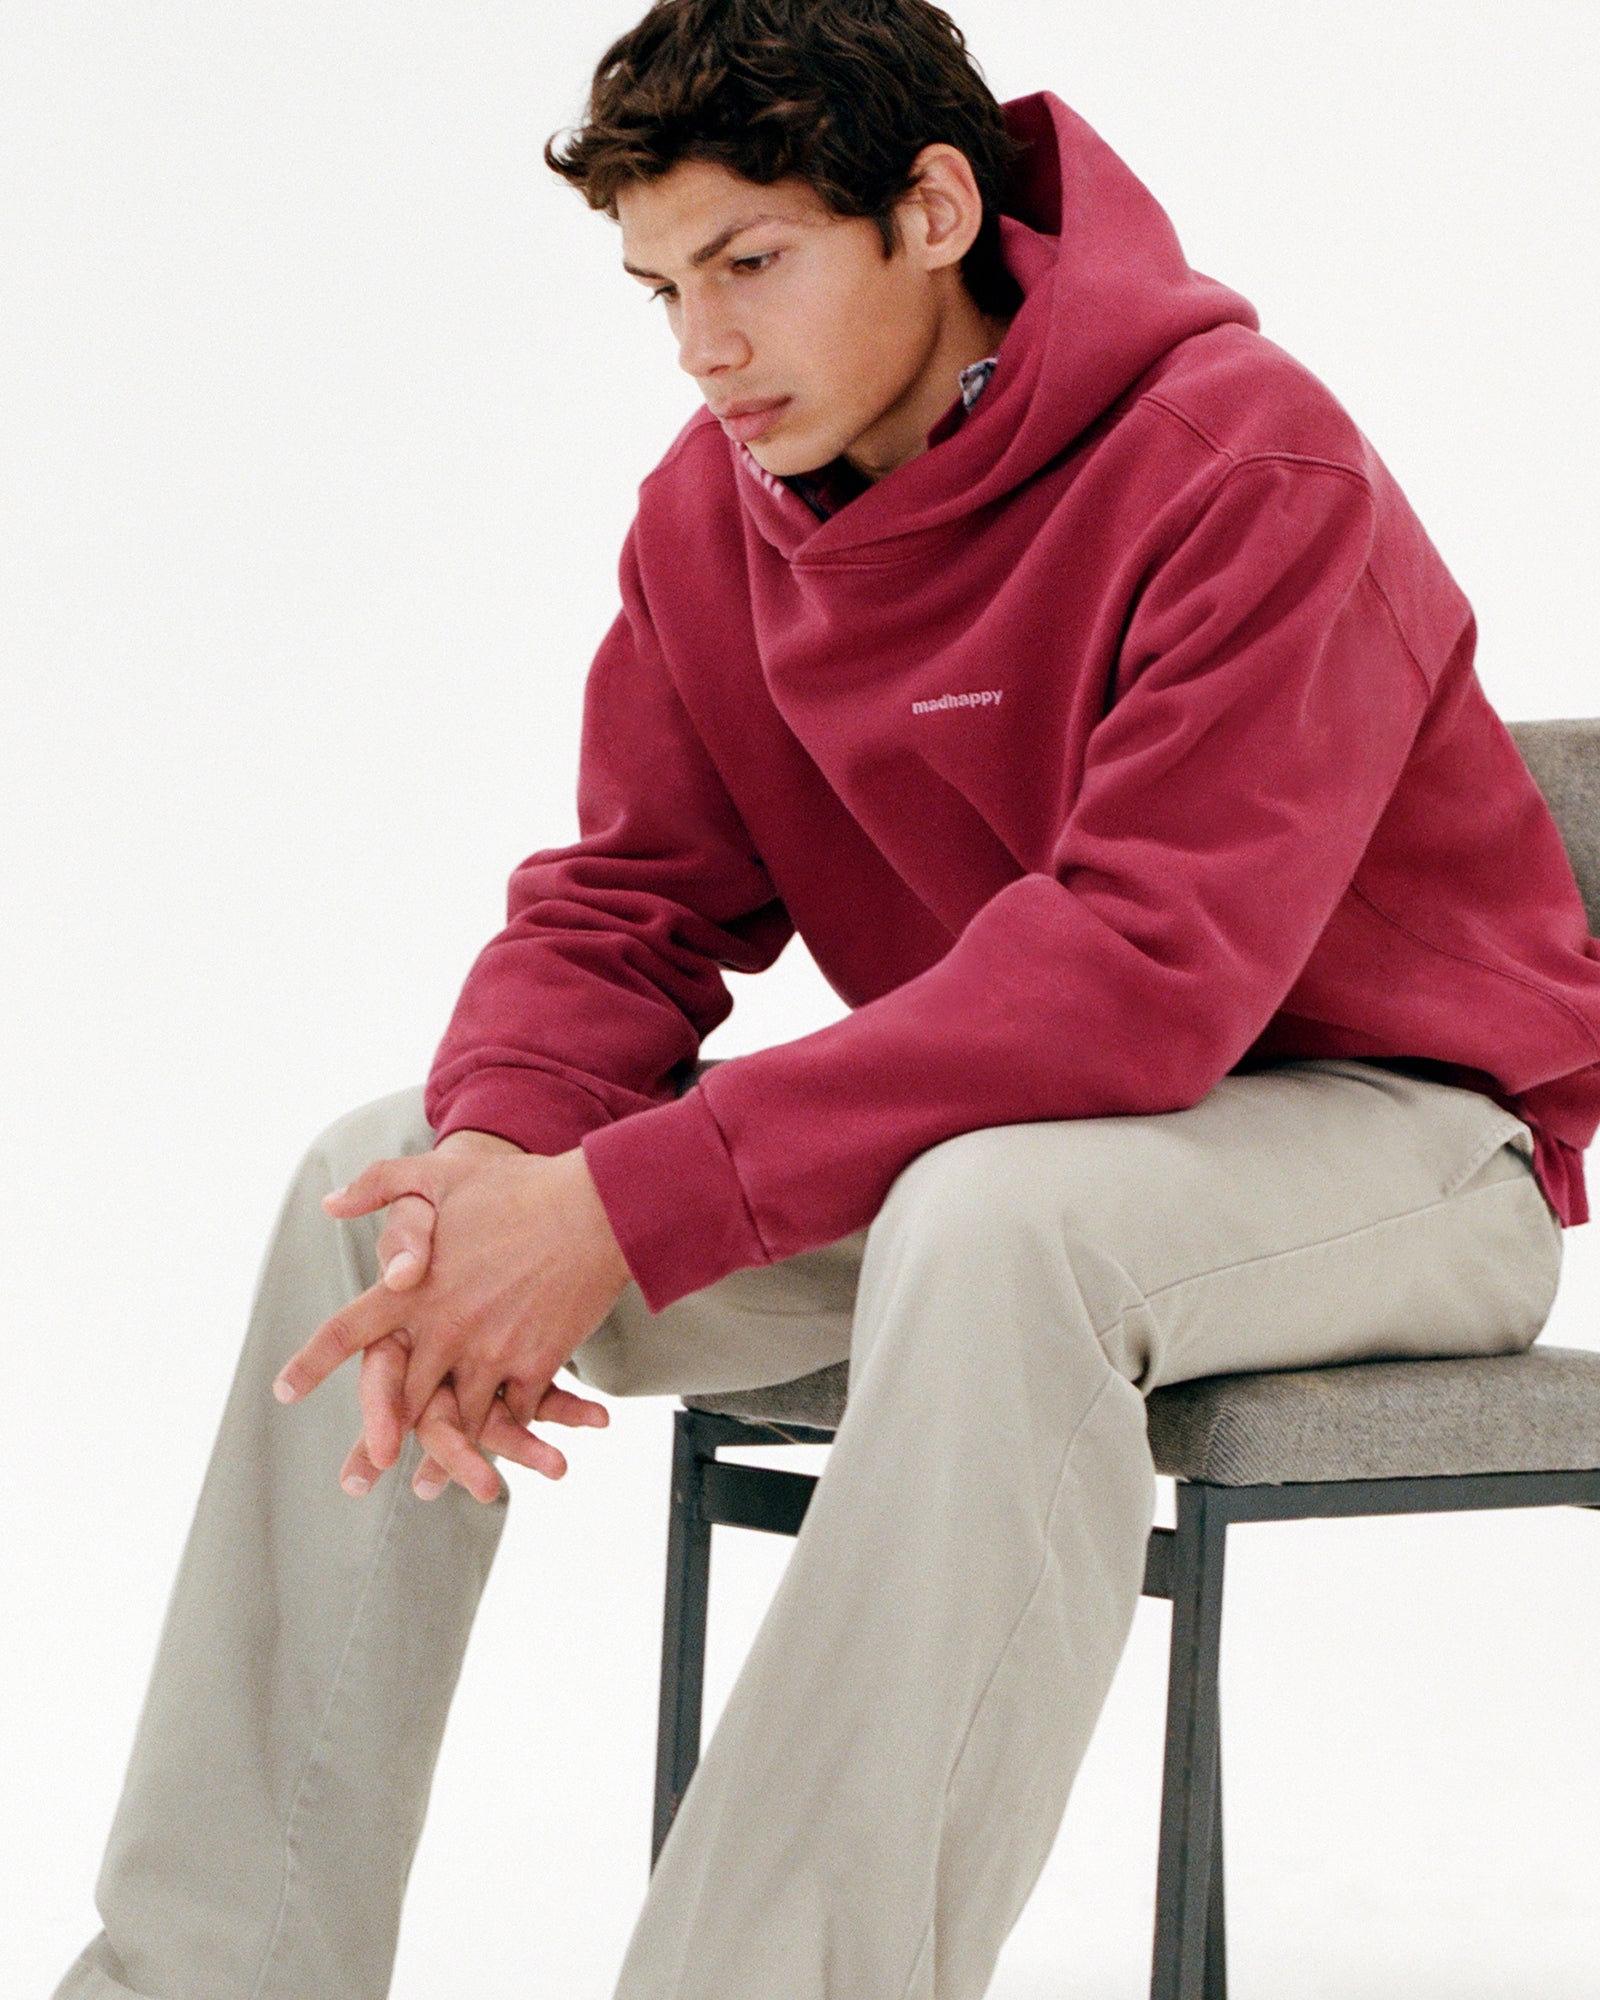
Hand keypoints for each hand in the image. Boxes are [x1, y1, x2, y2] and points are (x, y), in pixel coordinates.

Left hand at [274, 1141, 628, 1500]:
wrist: (596, 1208)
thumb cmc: (518, 1186)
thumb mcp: (440, 1173)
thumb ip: (381, 1185)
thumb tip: (330, 1202)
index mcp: (413, 1288)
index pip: (348, 1331)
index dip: (312, 1363)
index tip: (285, 1391)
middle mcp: (444, 1327)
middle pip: (400, 1400)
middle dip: (374, 1444)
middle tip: (354, 1480)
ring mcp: (490, 1350)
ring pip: (457, 1419)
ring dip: (442, 1457)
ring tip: (424, 1486)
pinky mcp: (536, 1362)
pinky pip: (513, 1411)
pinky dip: (506, 1432)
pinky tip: (501, 1447)